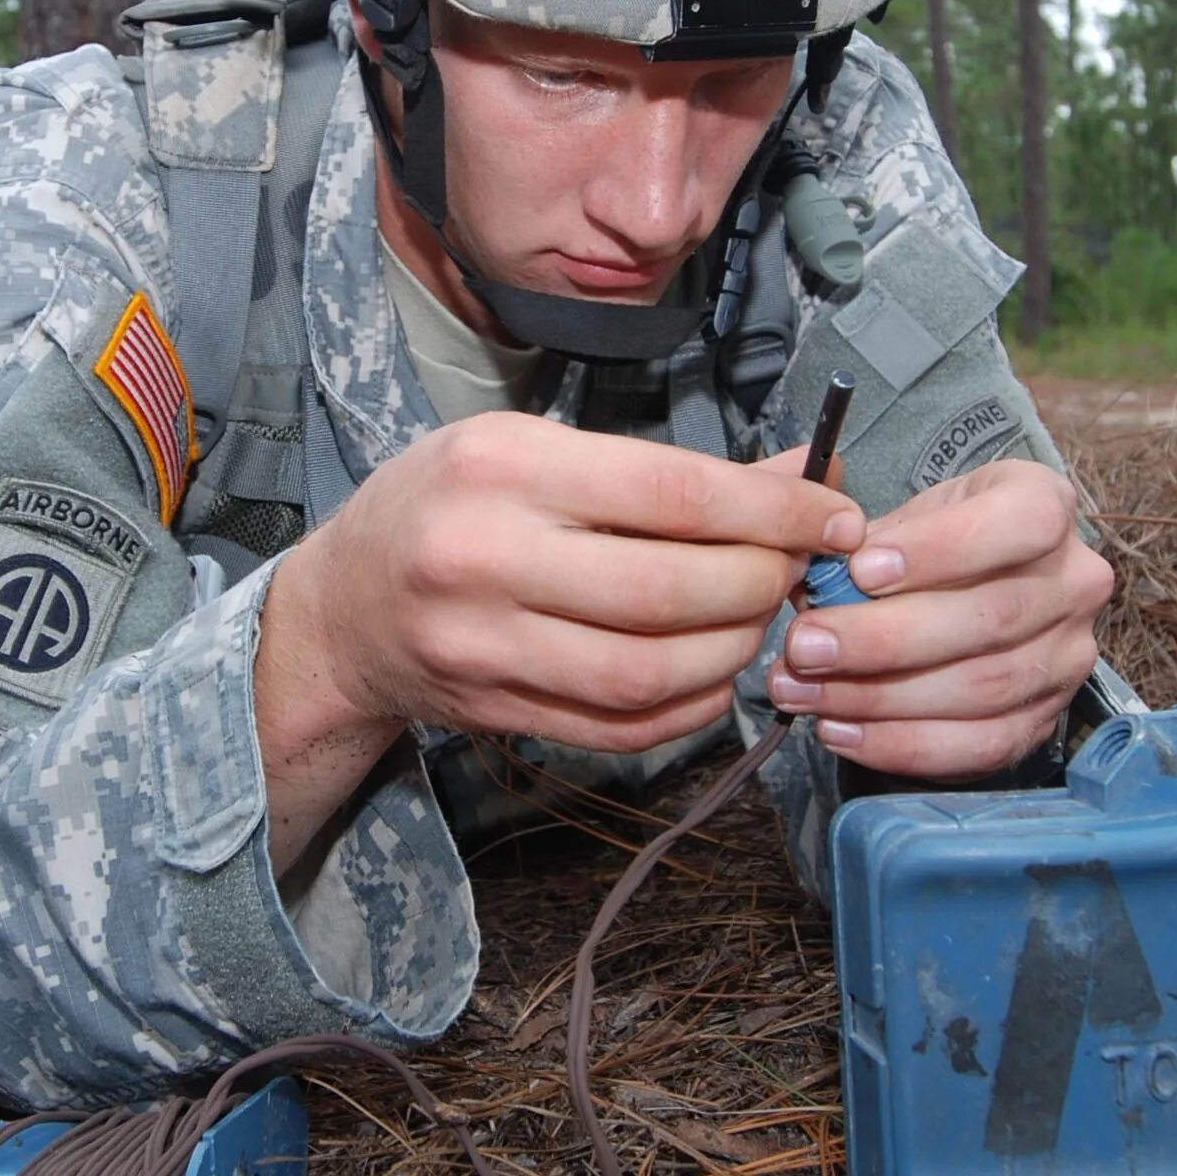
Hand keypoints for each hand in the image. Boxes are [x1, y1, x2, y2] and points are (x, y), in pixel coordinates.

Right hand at [262, 411, 862, 765]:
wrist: (342, 605)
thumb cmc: (449, 504)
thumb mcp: (537, 449)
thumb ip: (665, 470)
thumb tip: (804, 476)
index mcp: (502, 468)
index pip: (673, 493)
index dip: (775, 512)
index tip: (834, 517)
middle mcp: (486, 558)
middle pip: (670, 589)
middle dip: (763, 583)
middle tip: (799, 570)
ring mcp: (485, 646)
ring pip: (651, 670)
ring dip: (735, 649)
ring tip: (759, 617)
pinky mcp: (496, 712)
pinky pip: (623, 726)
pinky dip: (693, 705)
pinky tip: (714, 670)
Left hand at [763, 459, 1114, 778]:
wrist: (975, 585)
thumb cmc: (933, 542)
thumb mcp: (908, 515)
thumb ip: (866, 544)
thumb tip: (813, 591)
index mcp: (1047, 505)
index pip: (1021, 523)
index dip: (941, 550)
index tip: (860, 570)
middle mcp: (1075, 582)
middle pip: (992, 618)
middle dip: (885, 639)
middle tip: (805, 646)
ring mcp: (1067, 656)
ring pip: (982, 688)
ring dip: (880, 698)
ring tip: (805, 691)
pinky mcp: (1046, 719)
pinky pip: (979, 746)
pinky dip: (901, 745)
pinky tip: (841, 729)